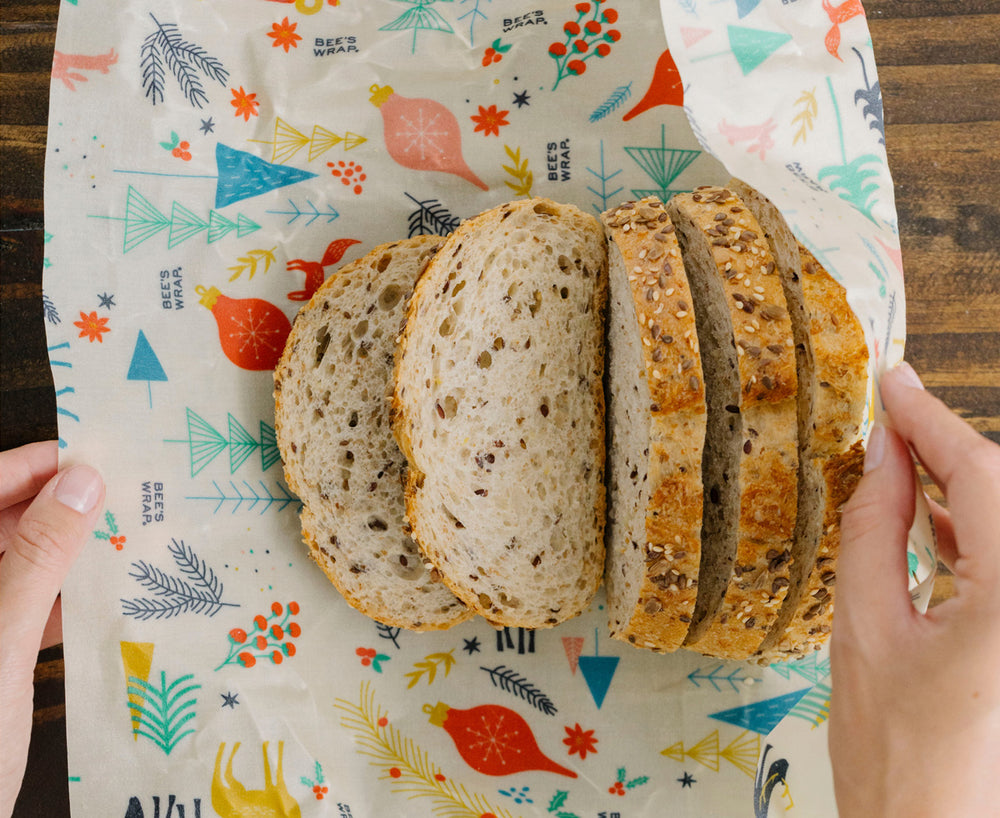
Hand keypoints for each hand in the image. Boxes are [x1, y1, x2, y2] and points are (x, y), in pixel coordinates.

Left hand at [0, 442, 103, 817]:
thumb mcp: (1, 640)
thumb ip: (38, 556)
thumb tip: (81, 480)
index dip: (32, 465)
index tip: (94, 455)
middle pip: (1, 522)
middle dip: (59, 505)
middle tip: (124, 493)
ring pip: (16, 563)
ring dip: (66, 550)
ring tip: (125, 536)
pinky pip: (23, 606)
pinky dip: (59, 596)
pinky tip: (100, 594)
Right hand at [829, 362, 999, 816]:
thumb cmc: (895, 754)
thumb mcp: (865, 629)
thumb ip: (874, 530)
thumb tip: (878, 457)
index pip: (979, 474)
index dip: (930, 417)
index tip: (893, 378)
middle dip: (947, 446)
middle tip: (891, 413)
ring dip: (960, 484)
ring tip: (899, 457)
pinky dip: (973, 528)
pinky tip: (929, 518)